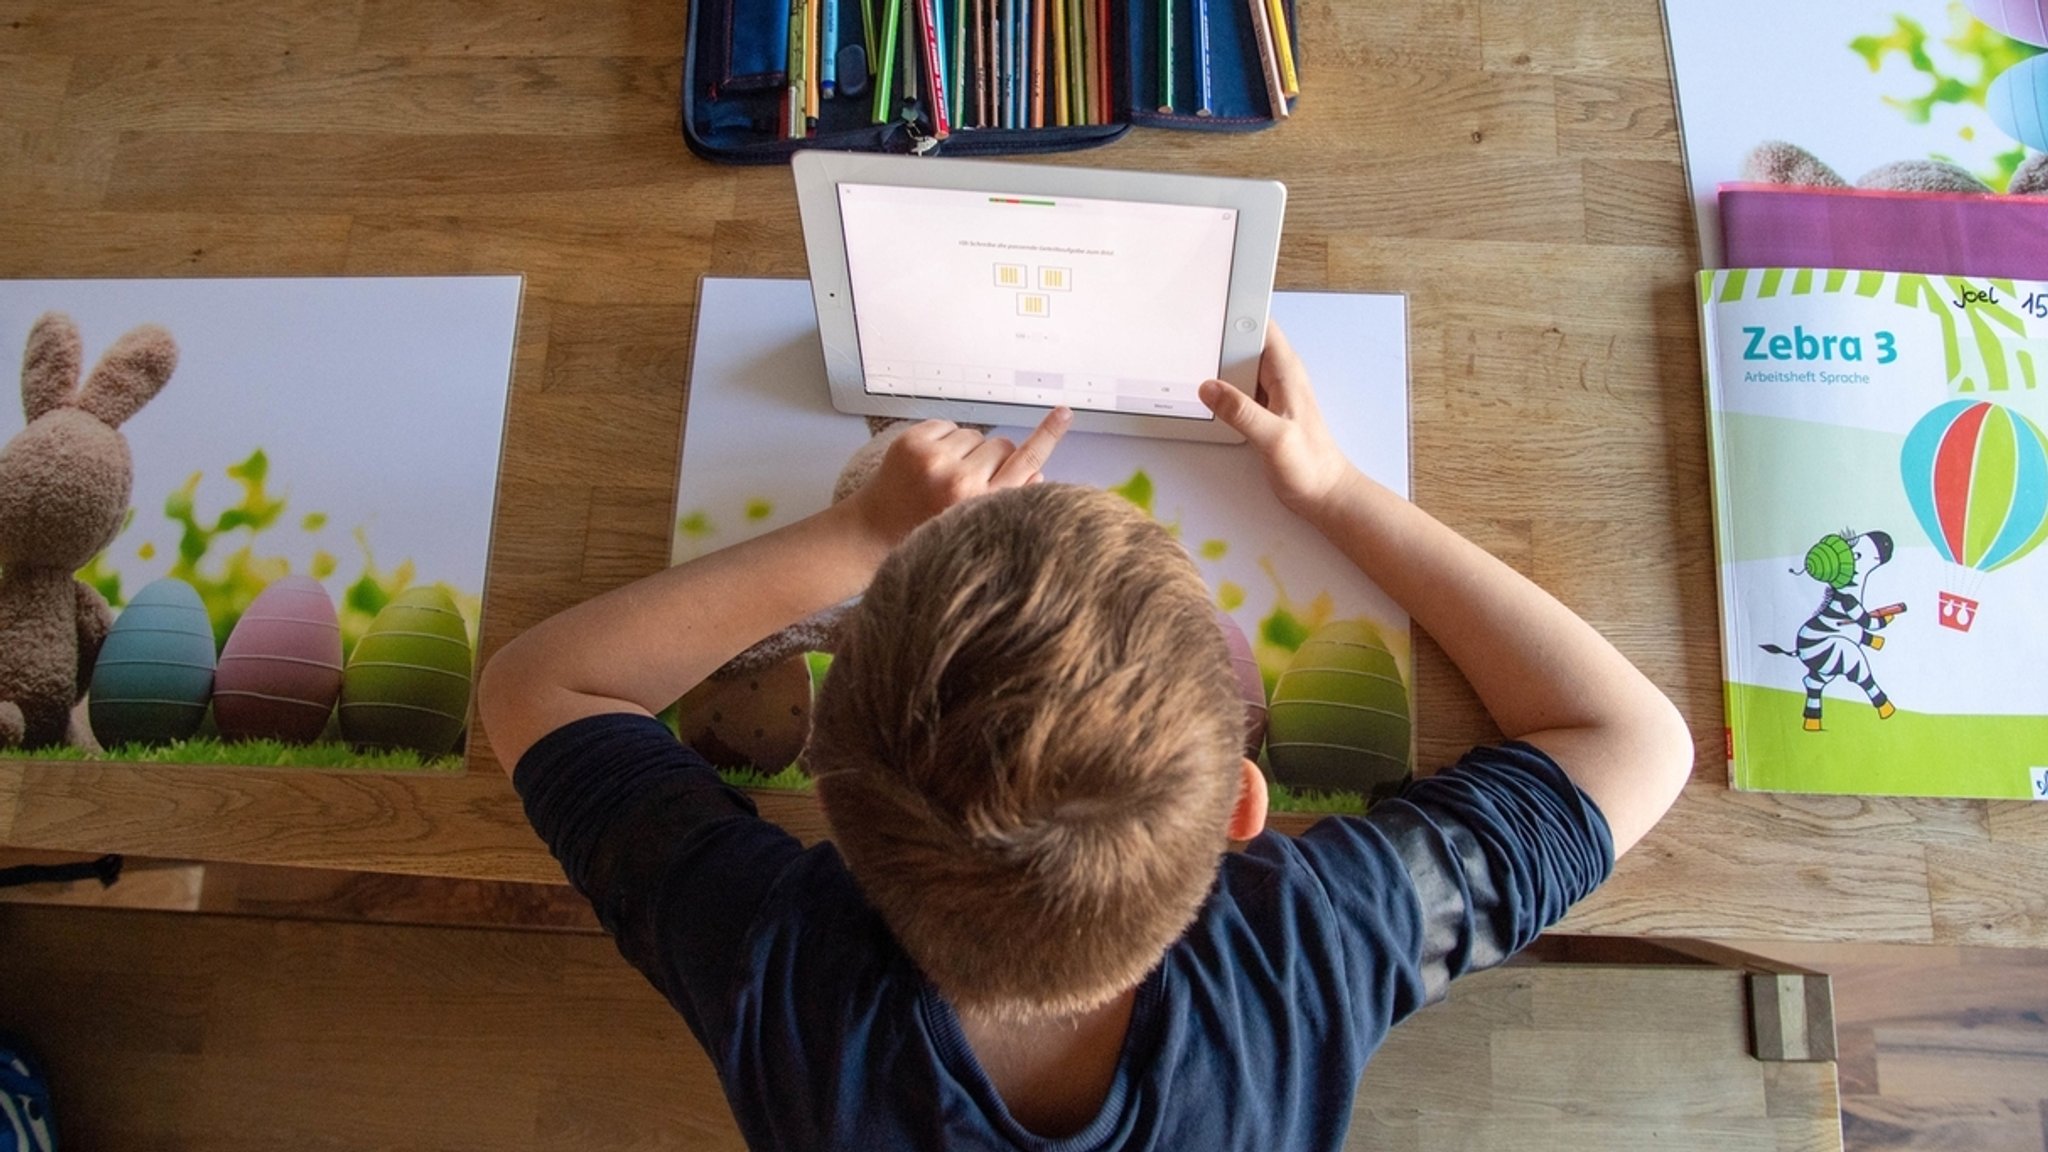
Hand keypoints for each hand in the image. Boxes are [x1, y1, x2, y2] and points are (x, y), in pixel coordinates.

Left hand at [847, 406, 1071, 546]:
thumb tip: (1037, 473)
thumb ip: (1009, 499)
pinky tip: (931, 463)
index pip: (1026, 461)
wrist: (875, 530)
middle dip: (993, 458)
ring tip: (946, 474)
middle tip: (970, 480)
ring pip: (975, 435)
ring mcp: (934, 459)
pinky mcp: (913, 442)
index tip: (1064, 413)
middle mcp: (960, 480)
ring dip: (967, 450)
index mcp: (982, 504)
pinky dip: (945, 440)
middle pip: (1002, 445)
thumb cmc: (929, 529)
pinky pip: (949, 424)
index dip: (1048, 436)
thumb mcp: (977, 526)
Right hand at [1198, 322, 1355, 516]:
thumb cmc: (1310, 466)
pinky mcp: (1261, 411)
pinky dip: (1219, 388)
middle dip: (1218, 336)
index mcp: (1285, 372)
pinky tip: (1202, 394)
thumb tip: (1209, 388)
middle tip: (1187, 335)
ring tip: (1187, 359)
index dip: (1237, 310)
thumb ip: (1241, 412)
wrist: (1323, 494)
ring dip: (1216, 364)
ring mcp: (1268, 394)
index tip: (1210, 305)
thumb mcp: (1273, 437)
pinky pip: (1236, 389)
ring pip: (1236, 366)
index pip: (1261, 325)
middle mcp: (1277, 377)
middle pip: (1243, 342)